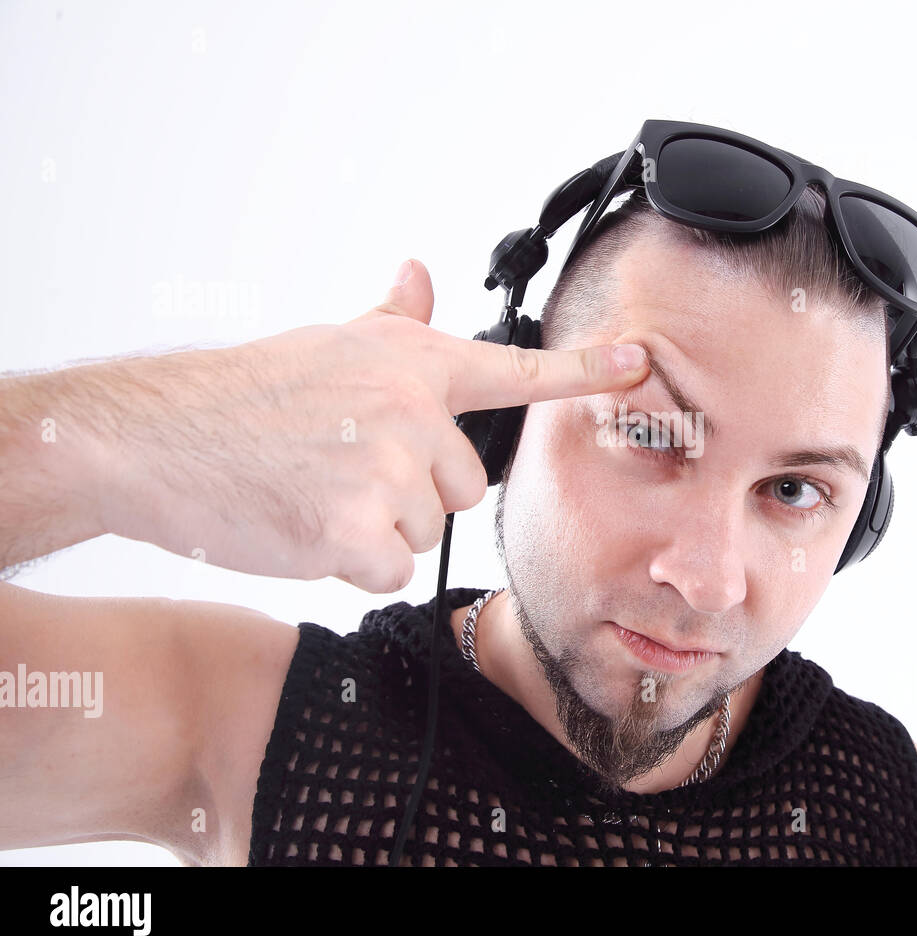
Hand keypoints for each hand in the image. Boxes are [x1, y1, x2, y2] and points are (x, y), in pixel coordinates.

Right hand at [98, 259, 648, 591]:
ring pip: (427, 529)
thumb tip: (418, 269)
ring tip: (318, 494)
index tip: (639, 361)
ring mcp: (388, 469)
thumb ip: (391, 320)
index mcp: (411, 364)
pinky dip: (353, 563)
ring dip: (379, 529)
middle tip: (343, 472)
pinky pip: (391, 567)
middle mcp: (413, 410)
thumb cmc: (244, 395)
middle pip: (466, 488)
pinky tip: (308, 529)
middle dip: (415, 494)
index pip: (514, 370)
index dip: (583, 369)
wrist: (159, 438)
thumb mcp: (328, 345)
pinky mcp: (357, 529)